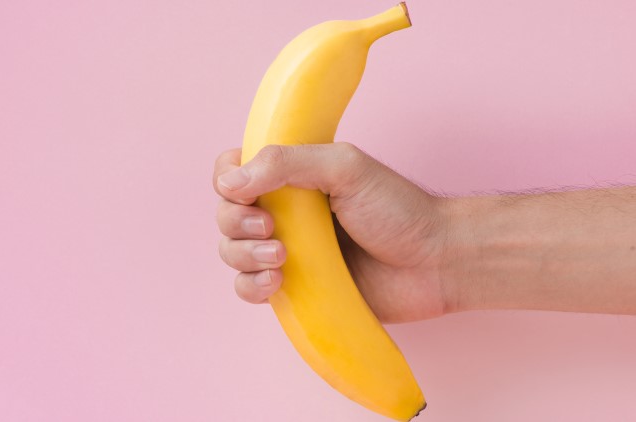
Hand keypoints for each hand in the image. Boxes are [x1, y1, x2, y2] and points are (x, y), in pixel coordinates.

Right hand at [213, 143, 452, 322]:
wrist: (434, 263)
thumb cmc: (397, 209)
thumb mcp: (343, 168)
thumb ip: (286, 163)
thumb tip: (230, 180)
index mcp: (291, 177)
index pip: (233, 170)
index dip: (227, 179)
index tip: (244, 190)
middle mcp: (283, 213)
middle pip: (226, 214)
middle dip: (236, 222)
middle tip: (273, 228)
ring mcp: (286, 251)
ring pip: (231, 252)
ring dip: (243, 255)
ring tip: (282, 257)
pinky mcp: (294, 289)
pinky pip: (248, 288)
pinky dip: (251, 286)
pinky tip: (277, 281)